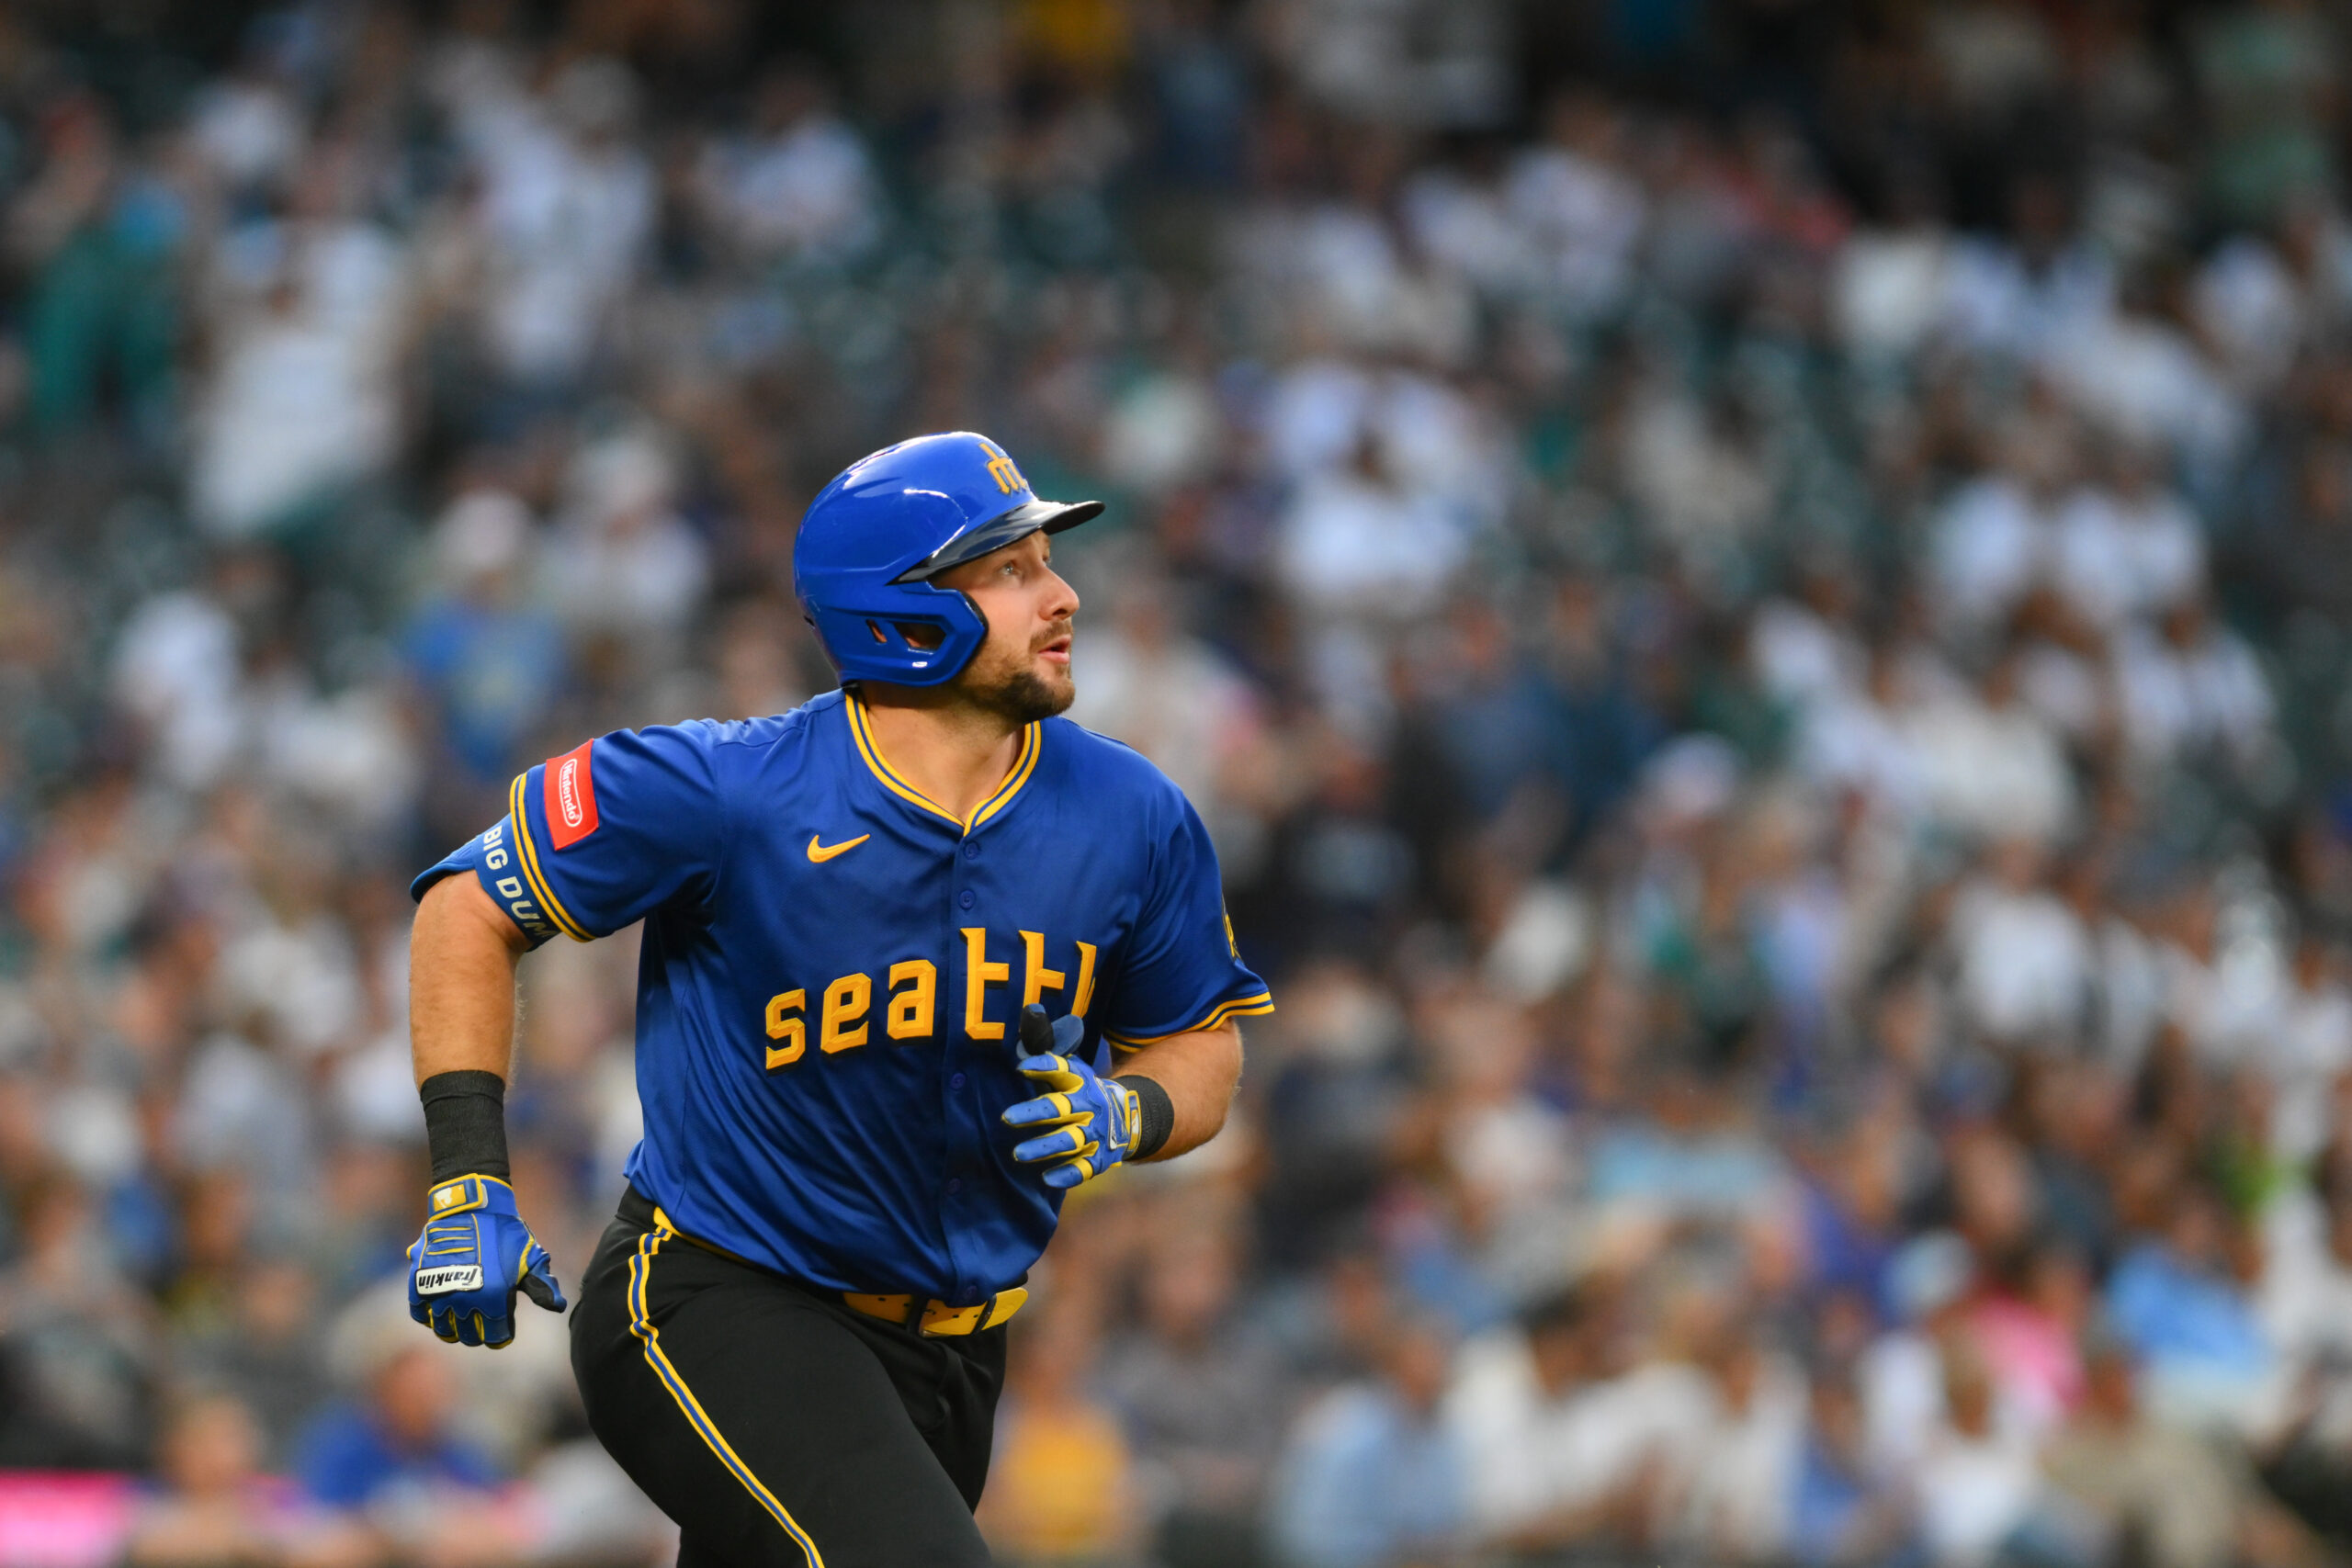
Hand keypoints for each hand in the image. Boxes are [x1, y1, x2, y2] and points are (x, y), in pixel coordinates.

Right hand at [405, 1174, 565, 1346]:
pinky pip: (419, 1312)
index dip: (500, 1336)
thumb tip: (557, 1306)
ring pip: (443, 1329)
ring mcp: (439, 1291)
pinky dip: (428, 1316)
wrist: (472, 1205)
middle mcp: (465, 1299)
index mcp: (494, 1297)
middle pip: (469, 1336)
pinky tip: (439, 1310)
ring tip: (460, 1319)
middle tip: (481, 1324)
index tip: (502, 1330)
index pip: (495, 1336)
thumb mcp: (529, 1257)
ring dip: (453, 1328)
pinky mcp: (419, 1280)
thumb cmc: (505, 1231)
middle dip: (477, 1333)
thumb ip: (542, 1286)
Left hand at [1001, 1003, 1139, 1189]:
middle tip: (1007, 1117)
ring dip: (1045, 1146)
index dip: (1043, 1066)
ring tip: (1018, 1153)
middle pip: (1061, 1108)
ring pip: (1070, 1140)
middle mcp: (1089, 1106)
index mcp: (1081, 1081)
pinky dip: (1069, 1174)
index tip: (1021, 1068)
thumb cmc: (1085, 1093)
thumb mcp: (1072, 1072)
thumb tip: (1028, 1017)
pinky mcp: (1101, 1158)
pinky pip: (1086, 1168)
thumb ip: (1046, 1056)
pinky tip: (1048, 1179)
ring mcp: (1096, 1133)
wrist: (1129, 1118)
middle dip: (1035, 1112)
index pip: (1062, 1069)